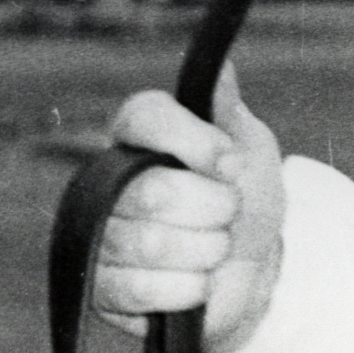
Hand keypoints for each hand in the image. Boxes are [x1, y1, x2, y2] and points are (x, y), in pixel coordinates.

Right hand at [91, 65, 286, 352]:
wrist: (252, 270)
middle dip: (212, 209)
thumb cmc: (247, 197)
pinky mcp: (102, 289)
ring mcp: (101, 236)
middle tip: (230, 212)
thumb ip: (226, 110)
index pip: (144, 116)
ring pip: (149, 245)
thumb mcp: (249, 146)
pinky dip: (186, 289)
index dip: (194, 142)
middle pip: (153, 192)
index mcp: (141, 132)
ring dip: (204, 251)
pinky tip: (197, 281)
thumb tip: (219, 63)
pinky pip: (141, 289)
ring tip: (215, 247)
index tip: (232, 163)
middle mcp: (110, 178)